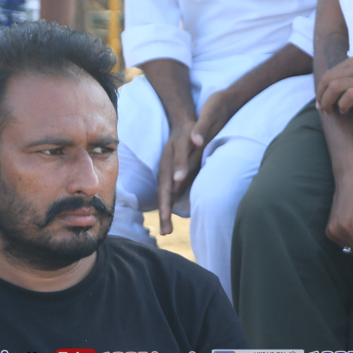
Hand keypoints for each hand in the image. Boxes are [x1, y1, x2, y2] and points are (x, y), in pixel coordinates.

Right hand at [156, 90, 241, 233]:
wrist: (184, 119)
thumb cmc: (188, 130)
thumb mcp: (186, 141)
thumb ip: (182, 160)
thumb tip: (180, 176)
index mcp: (168, 166)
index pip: (165, 189)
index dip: (165, 205)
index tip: (166, 220)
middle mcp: (167, 171)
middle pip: (164, 196)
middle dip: (164, 215)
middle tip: (165, 233)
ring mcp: (170, 173)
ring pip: (166, 196)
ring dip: (166, 213)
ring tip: (166, 231)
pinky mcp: (175, 173)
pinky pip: (170, 192)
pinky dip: (169, 204)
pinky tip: (170, 215)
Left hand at [317, 55, 352, 113]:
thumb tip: (342, 88)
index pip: (330, 72)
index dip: (322, 88)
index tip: (322, 101)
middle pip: (327, 79)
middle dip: (320, 95)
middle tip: (323, 109)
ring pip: (334, 86)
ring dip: (327, 101)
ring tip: (331, 112)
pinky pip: (347, 95)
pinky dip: (342, 105)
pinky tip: (346, 112)